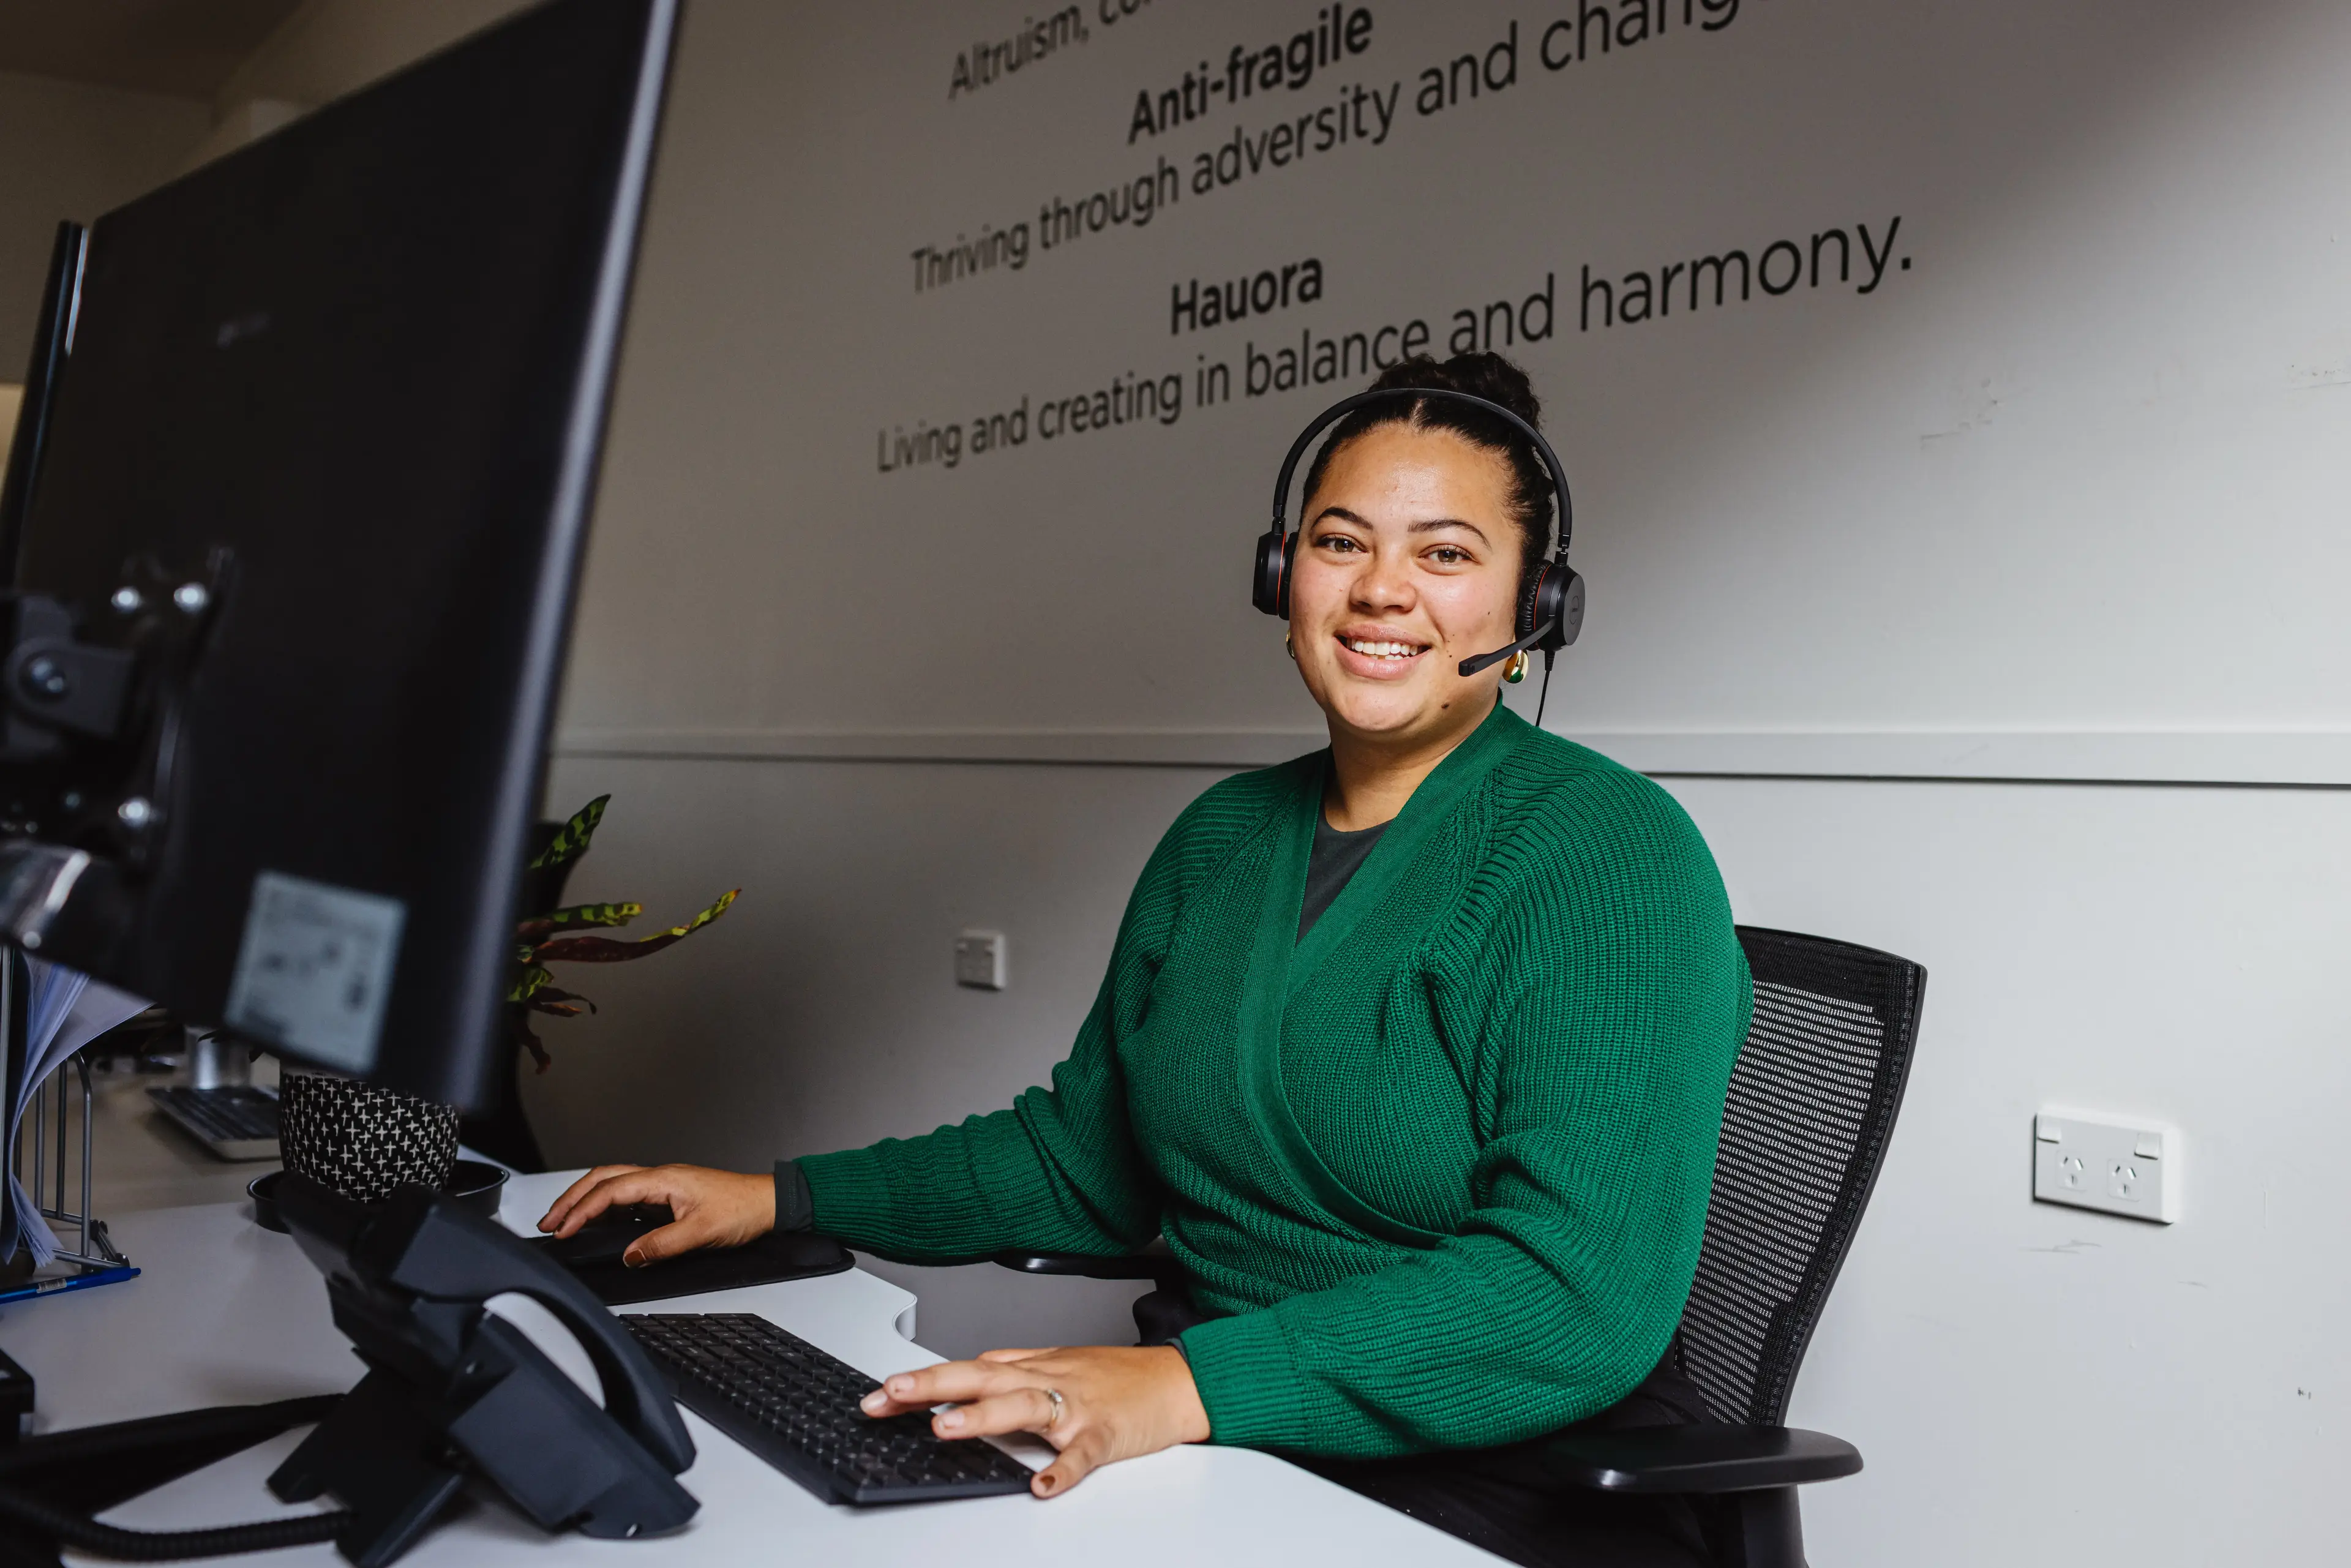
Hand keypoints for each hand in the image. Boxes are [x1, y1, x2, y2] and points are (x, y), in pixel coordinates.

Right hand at [537, 1163, 774, 1265]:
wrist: (767, 1203)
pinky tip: (598, 1222)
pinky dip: (605, 1207)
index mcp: (663, 1180)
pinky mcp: (668, 1197)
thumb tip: (630, 1255)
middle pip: (603, 1179)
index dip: (581, 1210)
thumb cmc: (742, 1209)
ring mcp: (662, 1186)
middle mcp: (659, 1178)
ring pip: (613, 1185)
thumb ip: (661, 1245)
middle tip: (549, 1221)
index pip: (610, 1190)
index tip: (562, 1229)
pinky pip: (628, 1197)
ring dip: (586, 1200)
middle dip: (571, 1198)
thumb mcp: (701, 1232)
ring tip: (564, 1220)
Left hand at [859, 1344, 1208, 1496]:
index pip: (966, 1371)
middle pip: (982, 1378)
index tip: (879, 1393)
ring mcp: (1076, 1407)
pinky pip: (1081, 1452)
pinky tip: (1042, 1485)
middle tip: (891, 1393)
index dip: (922, 1381)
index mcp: (1032, 1369)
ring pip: (1024, 1406)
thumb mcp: (1060, 1362)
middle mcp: (1047, 1381)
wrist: (1177, 1381)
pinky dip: (1063, 1467)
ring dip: (982, 1416)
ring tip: (944, 1428)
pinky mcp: (1105, 1433)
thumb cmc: (1118, 1377)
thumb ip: (1015, 1366)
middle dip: (934, 1385)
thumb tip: (972, 1368)